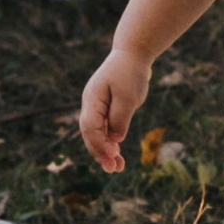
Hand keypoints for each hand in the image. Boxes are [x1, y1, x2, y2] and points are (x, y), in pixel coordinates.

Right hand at [79, 42, 151, 171]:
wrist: (133, 54)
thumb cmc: (130, 73)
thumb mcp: (128, 97)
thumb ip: (119, 119)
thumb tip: (115, 140)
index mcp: (92, 99)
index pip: (90, 127)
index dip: (100, 144)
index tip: (113, 156)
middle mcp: (91, 104)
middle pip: (89, 134)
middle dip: (100, 153)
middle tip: (113, 169)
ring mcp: (97, 106)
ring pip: (96, 134)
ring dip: (105, 151)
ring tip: (117, 168)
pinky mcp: (105, 109)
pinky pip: (104, 129)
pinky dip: (110, 142)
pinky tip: (118, 155)